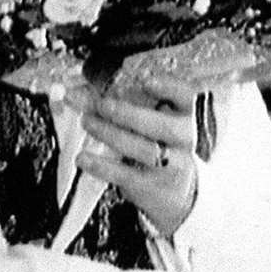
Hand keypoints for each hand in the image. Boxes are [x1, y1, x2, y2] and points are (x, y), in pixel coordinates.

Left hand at [76, 74, 199, 236]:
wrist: (177, 190)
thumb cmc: (161, 146)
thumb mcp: (156, 123)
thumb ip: (127, 105)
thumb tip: (83, 92)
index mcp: (187, 117)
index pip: (187, 99)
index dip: (170, 89)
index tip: (146, 81)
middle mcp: (184, 141)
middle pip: (164, 127)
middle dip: (131, 114)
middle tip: (102, 105)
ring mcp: (170, 166)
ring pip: (144, 149)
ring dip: (111, 134)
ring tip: (88, 122)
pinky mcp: (151, 186)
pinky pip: (125, 174)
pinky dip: (102, 165)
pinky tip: (83, 157)